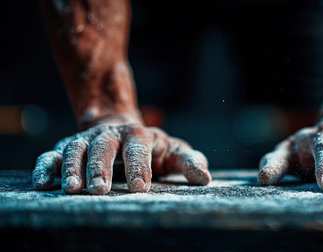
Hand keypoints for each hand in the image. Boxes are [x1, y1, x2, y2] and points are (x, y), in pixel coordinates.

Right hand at [32, 122, 210, 193]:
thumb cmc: (150, 147)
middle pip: (103, 146)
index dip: (139, 167)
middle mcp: (109, 135)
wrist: (120, 126)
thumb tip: (205, 177)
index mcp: (137, 135)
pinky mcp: (66, 148)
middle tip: (101, 190)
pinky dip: (45, 166)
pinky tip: (43, 182)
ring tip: (72, 190)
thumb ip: (187, 161)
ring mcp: (85, 140)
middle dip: (100, 167)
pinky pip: (51, 155)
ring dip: (72, 168)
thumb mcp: (171, 151)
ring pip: (75, 150)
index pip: (138, 148)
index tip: (140, 188)